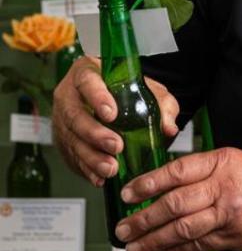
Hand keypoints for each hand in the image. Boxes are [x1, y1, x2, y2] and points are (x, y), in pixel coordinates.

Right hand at [52, 56, 179, 186]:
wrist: (112, 99)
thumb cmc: (128, 90)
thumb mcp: (149, 90)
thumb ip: (162, 105)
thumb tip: (169, 127)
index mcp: (87, 73)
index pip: (87, 81)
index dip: (97, 97)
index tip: (111, 114)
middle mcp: (69, 96)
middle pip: (75, 115)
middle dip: (95, 134)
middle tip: (116, 146)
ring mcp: (62, 120)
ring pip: (71, 139)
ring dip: (91, 156)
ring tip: (110, 168)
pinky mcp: (63, 140)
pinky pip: (71, 156)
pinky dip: (86, 168)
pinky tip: (99, 177)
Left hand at [114, 147, 241, 250]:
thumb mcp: (239, 163)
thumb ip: (205, 171)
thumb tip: (166, 184)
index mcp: (223, 163)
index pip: (176, 171)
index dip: (147, 183)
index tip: (128, 193)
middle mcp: (224, 187)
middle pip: (173, 204)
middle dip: (143, 218)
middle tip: (124, 227)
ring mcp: (228, 214)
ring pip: (181, 228)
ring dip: (153, 239)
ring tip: (134, 246)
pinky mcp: (232, 237)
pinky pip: (196, 246)